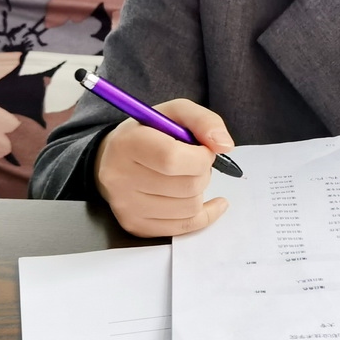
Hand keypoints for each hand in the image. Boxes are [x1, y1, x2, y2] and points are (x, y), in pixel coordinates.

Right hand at [92, 98, 232, 237]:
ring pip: (189, 208)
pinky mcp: (135, 225)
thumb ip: (204, 121)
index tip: (204, 151)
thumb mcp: (175, 113)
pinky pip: (184, 227)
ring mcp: (126, 205)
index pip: (171, 158)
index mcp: (127, 143)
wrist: (115, 158)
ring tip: (188, 176)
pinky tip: (208, 203)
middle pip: (186, 186)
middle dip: (203, 172)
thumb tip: (225, 146)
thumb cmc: (149, 133)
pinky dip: (204, 214)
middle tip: (195, 162)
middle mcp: (120, 177)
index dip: (200, 157)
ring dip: (200, 191)